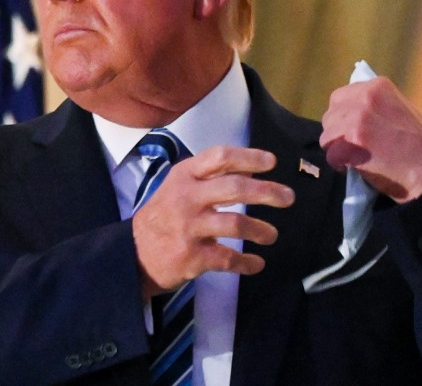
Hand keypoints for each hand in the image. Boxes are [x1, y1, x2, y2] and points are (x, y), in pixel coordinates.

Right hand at [131, 146, 293, 298]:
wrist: (132, 254)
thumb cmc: (163, 215)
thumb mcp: (180, 187)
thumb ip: (211, 177)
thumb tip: (252, 170)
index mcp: (184, 175)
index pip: (220, 157)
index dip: (249, 157)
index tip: (272, 162)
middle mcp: (186, 198)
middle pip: (234, 188)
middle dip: (267, 192)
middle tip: (288, 198)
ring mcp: (188, 228)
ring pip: (235, 223)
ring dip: (260, 230)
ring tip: (271, 235)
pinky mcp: (191, 257)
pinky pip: (228, 259)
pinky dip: (247, 263)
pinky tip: (256, 264)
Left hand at [320, 77, 421, 203]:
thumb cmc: (418, 144)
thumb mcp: (398, 108)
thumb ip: (374, 105)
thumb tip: (348, 109)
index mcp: (377, 85)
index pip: (340, 97)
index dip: (343, 117)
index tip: (352, 130)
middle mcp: (365, 96)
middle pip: (330, 115)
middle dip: (337, 132)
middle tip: (352, 146)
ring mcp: (357, 118)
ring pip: (327, 135)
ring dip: (336, 149)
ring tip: (355, 157)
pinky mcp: (352, 141)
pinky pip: (330, 154)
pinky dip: (338, 164)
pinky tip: (354, 167)